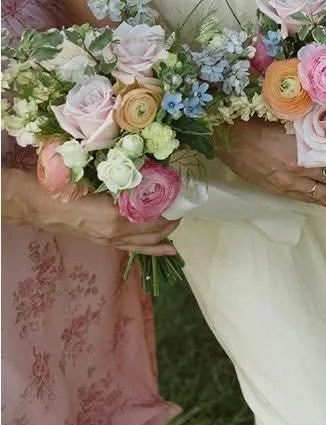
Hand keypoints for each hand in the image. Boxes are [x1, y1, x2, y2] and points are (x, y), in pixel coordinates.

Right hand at [4, 170, 178, 255]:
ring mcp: (111, 241)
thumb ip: (128, 182)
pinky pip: (136, 248)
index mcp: (117, 216)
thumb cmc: (68, 187)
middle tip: (184, 205)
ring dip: (166, 233)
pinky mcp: (106, 243)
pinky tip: (169, 249)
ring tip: (179, 222)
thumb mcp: (101, 179)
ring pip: (148, 242)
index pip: (156, 214)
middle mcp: (117, 232)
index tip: (183, 193)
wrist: (41, 205)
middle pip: (156, 230)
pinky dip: (155, 248)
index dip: (172, 205)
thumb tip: (154, 176)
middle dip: (174, 219)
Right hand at [217, 119, 325, 211]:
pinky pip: (304, 198)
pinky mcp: (276, 190)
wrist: (223, 135)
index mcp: (303, 147)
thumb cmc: (255, 117)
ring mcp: (287, 182)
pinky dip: (321, 202)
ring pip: (323, 195)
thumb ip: (315, 123)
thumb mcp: (289, 114)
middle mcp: (298, 169)